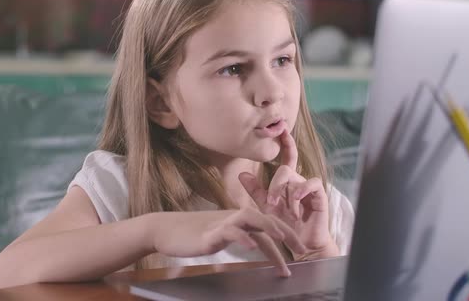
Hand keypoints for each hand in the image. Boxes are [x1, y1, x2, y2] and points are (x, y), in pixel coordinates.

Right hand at [150, 208, 305, 276]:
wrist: (165, 230)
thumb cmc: (193, 234)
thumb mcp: (222, 235)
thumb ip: (240, 236)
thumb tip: (257, 243)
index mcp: (239, 220)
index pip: (268, 224)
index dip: (286, 234)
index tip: (300, 249)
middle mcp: (234, 218)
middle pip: (266, 219)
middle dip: (286, 233)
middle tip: (302, 250)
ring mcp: (222, 224)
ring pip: (251, 219)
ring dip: (270, 229)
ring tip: (284, 242)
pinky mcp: (209, 233)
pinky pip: (228, 231)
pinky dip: (241, 236)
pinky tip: (250, 245)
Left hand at [239, 130, 337, 259]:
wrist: (300, 244)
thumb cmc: (284, 225)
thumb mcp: (266, 207)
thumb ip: (255, 190)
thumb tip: (241, 173)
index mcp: (288, 182)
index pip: (288, 157)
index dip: (286, 143)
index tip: (282, 129)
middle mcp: (299, 181)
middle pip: (285, 169)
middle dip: (274, 184)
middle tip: (270, 201)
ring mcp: (310, 187)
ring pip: (294, 178)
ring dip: (284, 194)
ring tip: (282, 209)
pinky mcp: (320, 195)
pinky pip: (310, 184)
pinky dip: (299, 194)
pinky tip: (295, 208)